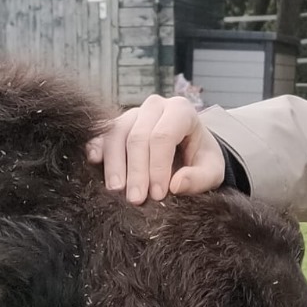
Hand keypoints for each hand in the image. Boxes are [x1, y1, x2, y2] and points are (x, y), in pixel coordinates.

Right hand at [87, 95, 226, 202]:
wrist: (189, 151)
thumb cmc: (201, 159)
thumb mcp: (212, 171)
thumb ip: (200, 178)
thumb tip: (176, 185)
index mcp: (181, 110)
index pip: (164, 136)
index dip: (158, 166)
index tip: (158, 194)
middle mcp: (155, 106)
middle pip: (138, 136)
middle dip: (136, 170)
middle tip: (135, 199)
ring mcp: (133, 113)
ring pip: (116, 134)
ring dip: (114, 164)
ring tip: (116, 191)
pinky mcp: (116, 125)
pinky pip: (102, 133)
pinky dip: (96, 147)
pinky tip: (94, 162)